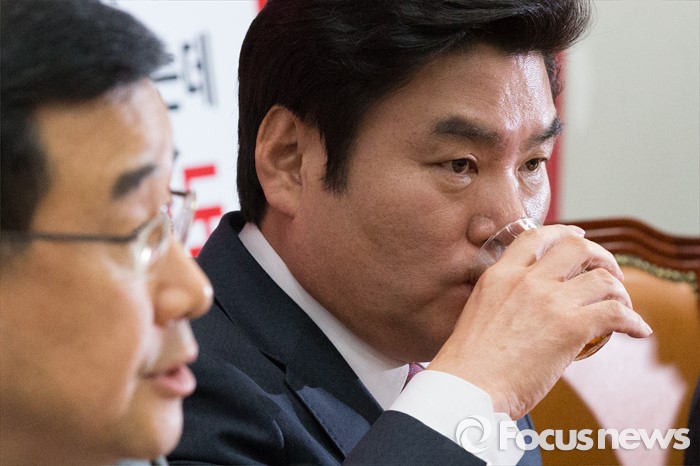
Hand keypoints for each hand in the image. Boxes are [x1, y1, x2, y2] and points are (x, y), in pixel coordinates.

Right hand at [428, 224, 651, 419]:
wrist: (469, 387)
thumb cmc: (468, 363)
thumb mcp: (478, 312)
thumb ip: (502, 299)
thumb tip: (525, 311)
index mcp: (499, 275)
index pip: (536, 236)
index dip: (564, 233)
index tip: (579, 238)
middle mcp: (526, 280)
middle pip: (576, 247)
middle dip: (601, 257)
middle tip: (609, 273)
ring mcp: (549, 301)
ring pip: (602, 279)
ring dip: (620, 291)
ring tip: (623, 306)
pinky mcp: (571, 327)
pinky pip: (616, 313)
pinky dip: (634, 321)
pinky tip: (637, 331)